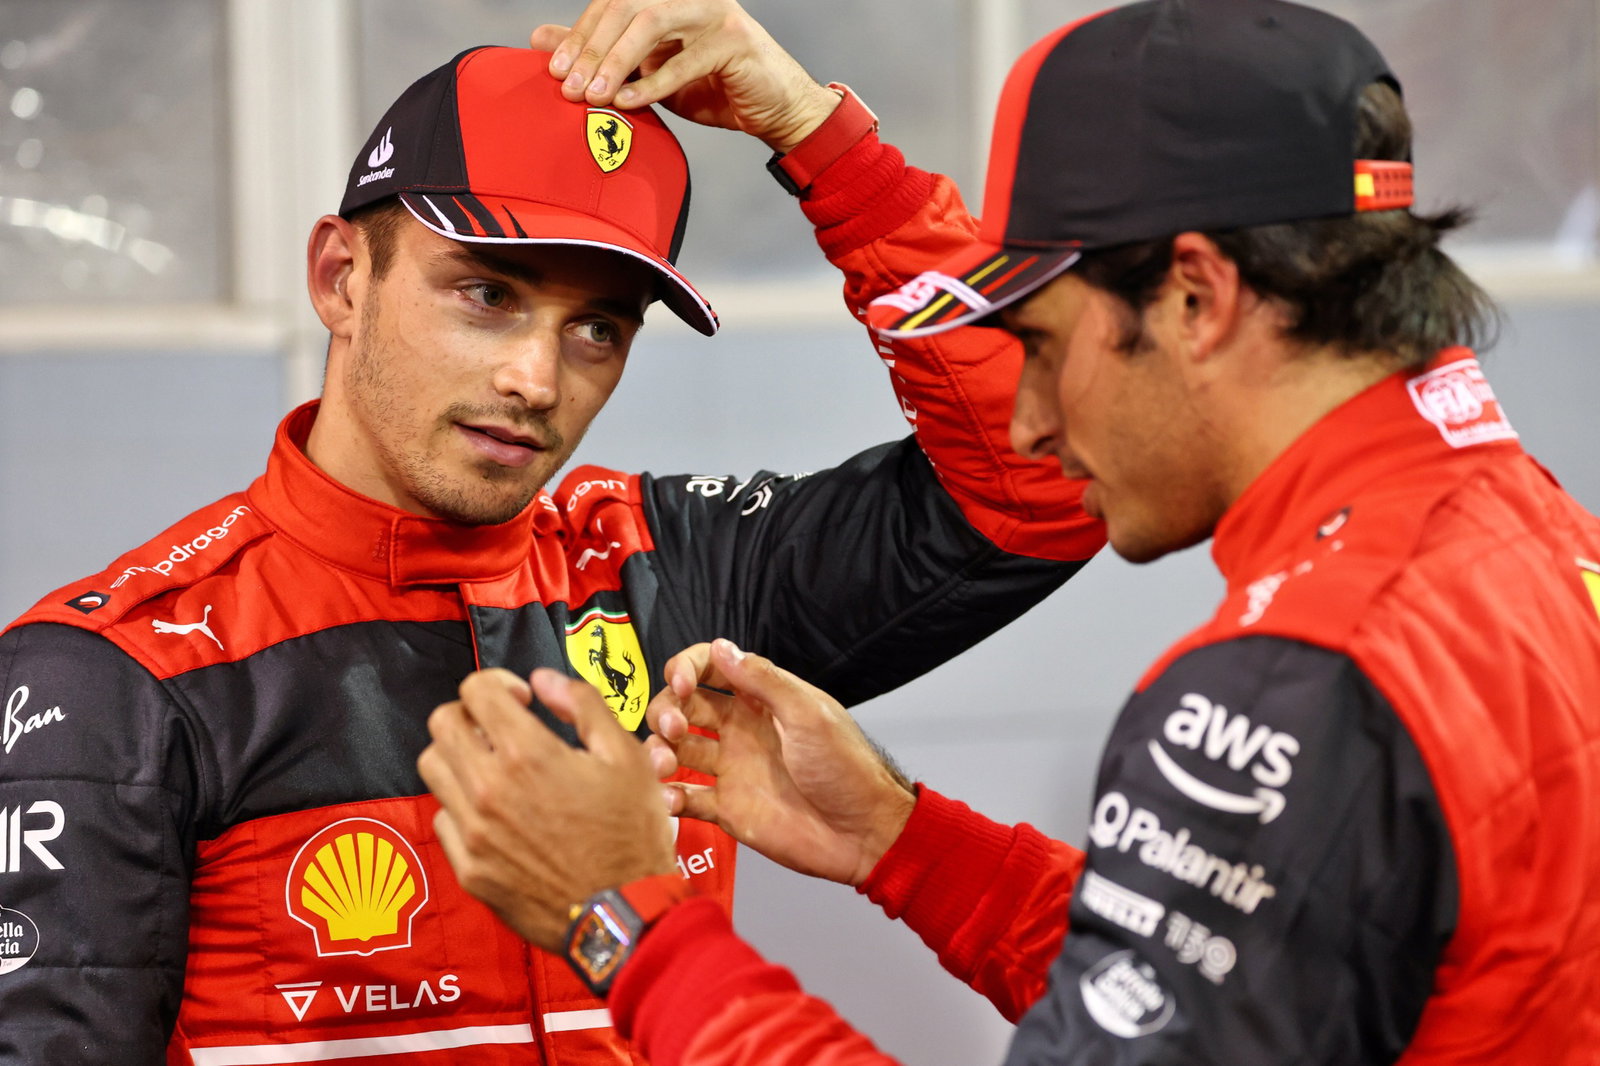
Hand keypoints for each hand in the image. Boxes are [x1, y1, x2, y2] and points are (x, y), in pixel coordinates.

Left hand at [418, 668, 676, 952]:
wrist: (624, 914)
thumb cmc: (632, 835)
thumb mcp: (626, 756)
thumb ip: (583, 705)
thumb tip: (544, 682)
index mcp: (527, 754)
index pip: (476, 690)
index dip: (498, 683)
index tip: (521, 699)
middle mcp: (488, 789)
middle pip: (442, 724)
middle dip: (470, 713)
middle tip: (500, 728)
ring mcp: (473, 832)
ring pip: (433, 769)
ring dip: (459, 756)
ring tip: (494, 768)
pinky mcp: (470, 869)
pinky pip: (444, 819)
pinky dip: (462, 806)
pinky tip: (497, 813)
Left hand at [530, 0, 840, 151]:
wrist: (773, 110)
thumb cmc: (711, 87)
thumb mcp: (646, 72)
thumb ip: (598, 54)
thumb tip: (540, 39)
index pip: (611, 3)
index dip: (580, 34)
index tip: (555, 71)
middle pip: (626, 7)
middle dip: (592, 49)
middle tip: (570, 88)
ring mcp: (714, 11)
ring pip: (652, 23)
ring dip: (617, 62)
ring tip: (595, 97)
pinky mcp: (735, 40)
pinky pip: (685, 60)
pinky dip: (653, 83)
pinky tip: (628, 103)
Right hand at [645, 639, 916, 885]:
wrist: (863, 833)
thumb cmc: (847, 769)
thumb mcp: (808, 714)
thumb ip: (763, 681)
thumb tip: (722, 648)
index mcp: (762, 701)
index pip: (711, 668)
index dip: (687, 668)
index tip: (681, 683)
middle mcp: (741, 730)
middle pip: (683, 707)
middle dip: (666, 711)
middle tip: (674, 730)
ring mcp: (732, 769)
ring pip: (675, 750)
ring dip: (658, 752)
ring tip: (664, 767)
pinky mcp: (727, 809)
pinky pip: (685, 798)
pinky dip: (666, 796)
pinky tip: (667, 799)